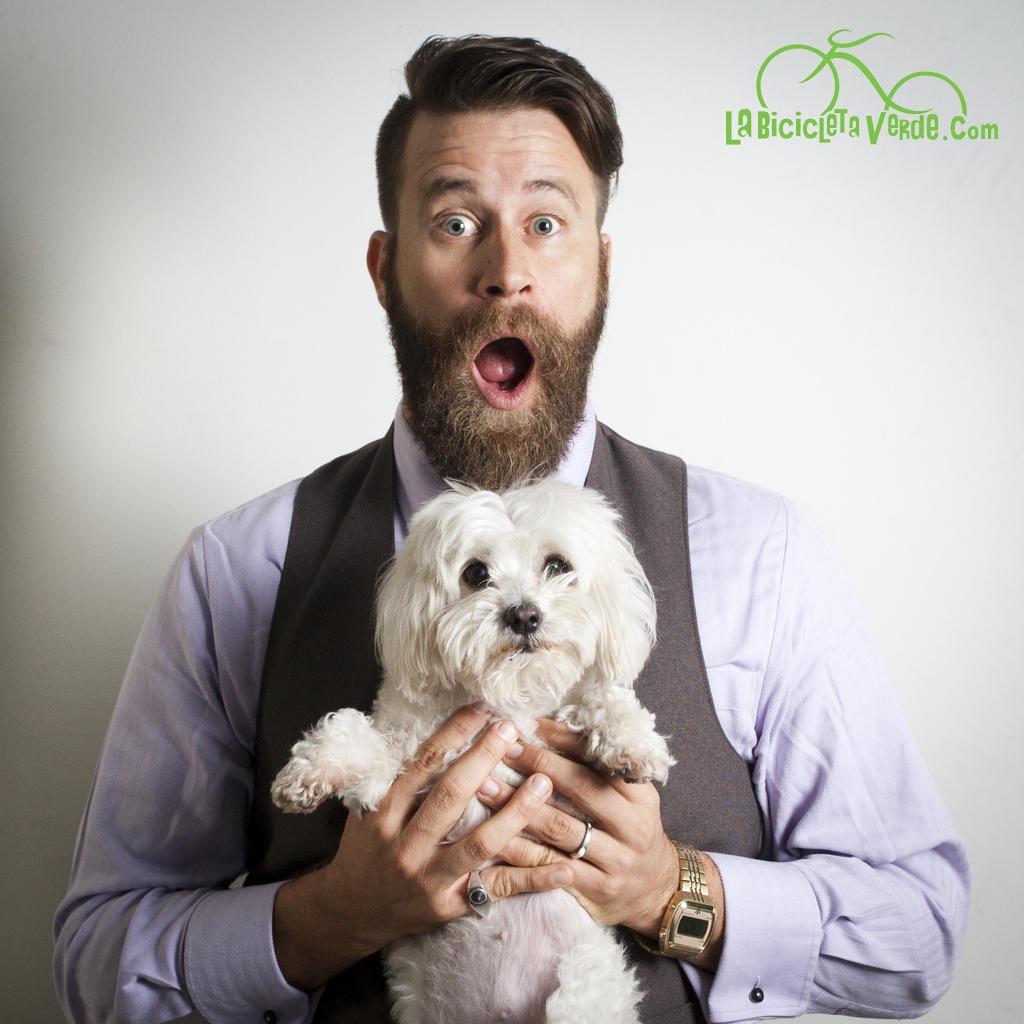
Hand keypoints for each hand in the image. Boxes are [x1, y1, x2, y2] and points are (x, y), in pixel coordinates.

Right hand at [272, 705, 572, 990]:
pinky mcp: (451, 906)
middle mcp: (406, 846)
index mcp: (385, 814)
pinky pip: (498, 889)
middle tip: (513, 730)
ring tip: (544, 783)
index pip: (422, 765)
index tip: (482, 709)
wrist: (351, 913)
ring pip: (479, 843)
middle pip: (450, 797)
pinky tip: (565, 865)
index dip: (453, 733)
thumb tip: (432, 730)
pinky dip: (533, 879)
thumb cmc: (366, 850)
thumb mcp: (367, 809)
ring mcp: (430, 879)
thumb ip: (396, 776)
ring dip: (516, 812)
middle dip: (484, 759)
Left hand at [477, 717, 680, 937]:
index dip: (563, 739)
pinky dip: (522, 852)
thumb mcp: (631, 797)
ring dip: (519, 806)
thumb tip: (551, 727)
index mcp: (639, 794)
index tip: (530, 724)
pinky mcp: (597, 887)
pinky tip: (495, 837)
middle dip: (538, 765)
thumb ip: (599, 768)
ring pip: (561, 828)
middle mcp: (631, 825)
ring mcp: (615, 859)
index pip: (599, 758)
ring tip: (486, 786)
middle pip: (581, 788)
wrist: (657, 890)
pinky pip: (552, 866)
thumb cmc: (631, 829)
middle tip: (504, 749)